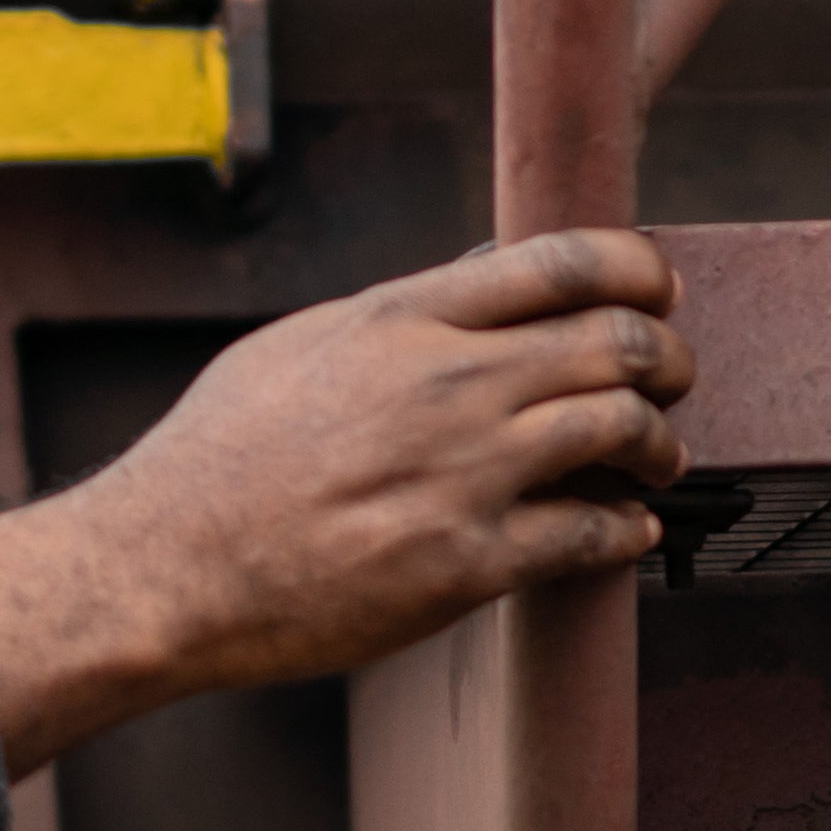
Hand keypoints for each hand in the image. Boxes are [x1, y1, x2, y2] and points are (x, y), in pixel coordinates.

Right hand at [0, 232, 698, 774]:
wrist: (160, 568)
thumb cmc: (212, 460)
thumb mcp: (293, 347)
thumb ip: (390, 316)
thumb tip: (471, 283)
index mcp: (399, 320)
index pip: (564, 262)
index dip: (638, 271)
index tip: (656, 295)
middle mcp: (444, 386)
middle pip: (619, 342)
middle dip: (669, 360)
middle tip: (670, 382)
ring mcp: (460, 476)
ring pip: (625, 431)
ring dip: (660, 446)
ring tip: (655, 461)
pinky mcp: (464, 565)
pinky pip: (592, 536)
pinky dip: (630, 530)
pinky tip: (627, 530)